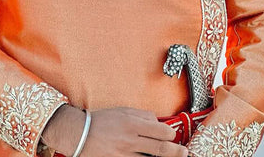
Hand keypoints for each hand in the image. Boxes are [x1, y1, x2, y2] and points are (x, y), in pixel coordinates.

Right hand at [42, 105, 187, 156]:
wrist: (79, 134)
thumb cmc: (101, 120)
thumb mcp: (123, 111)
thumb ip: (142, 116)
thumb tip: (157, 122)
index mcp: (132, 123)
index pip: (161, 131)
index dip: (170, 135)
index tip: (173, 136)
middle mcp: (131, 140)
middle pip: (160, 149)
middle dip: (175, 151)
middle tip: (184, 153)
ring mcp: (124, 154)